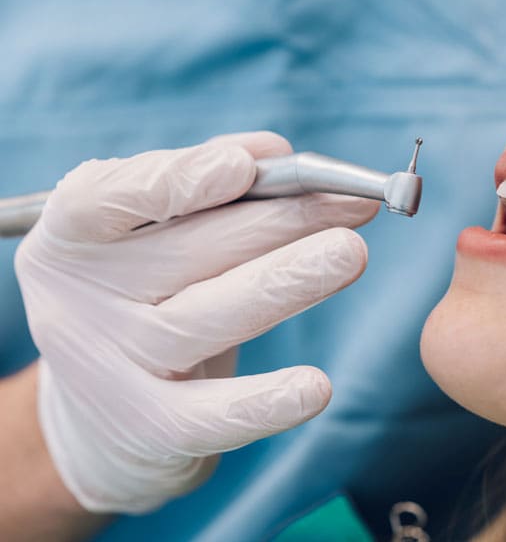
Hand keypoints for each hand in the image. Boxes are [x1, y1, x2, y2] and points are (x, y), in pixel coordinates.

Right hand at [14, 132, 378, 513]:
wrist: (102, 410)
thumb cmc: (144, 293)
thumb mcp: (152, 233)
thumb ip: (205, 182)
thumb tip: (275, 151)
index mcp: (74, 236)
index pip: (107, 200)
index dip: (176, 181)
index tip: (242, 167)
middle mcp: (79, 300)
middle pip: (188, 252)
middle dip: (281, 221)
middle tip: (354, 203)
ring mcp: (108, 371)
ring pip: (208, 318)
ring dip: (287, 282)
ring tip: (351, 254)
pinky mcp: (148, 430)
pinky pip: (213, 415)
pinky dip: (266, 401)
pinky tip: (317, 387)